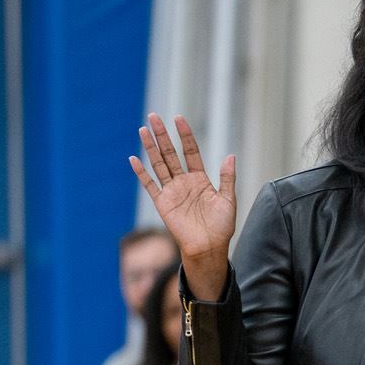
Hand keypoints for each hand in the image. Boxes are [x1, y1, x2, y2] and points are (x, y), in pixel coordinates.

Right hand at [130, 113, 235, 300]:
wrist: (208, 247)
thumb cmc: (221, 226)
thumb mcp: (228, 200)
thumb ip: (227, 178)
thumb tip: (230, 156)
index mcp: (200, 179)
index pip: (190, 152)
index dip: (185, 136)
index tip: (178, 119)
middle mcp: (184, 182)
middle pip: (170, 153)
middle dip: (162, 135)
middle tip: (154, 117)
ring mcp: (171, 191)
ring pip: (158, 164)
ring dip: (150, 148)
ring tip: (143, 129)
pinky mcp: (162, 203)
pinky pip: (149, 185)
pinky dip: (141, 173)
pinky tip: (133, 159)